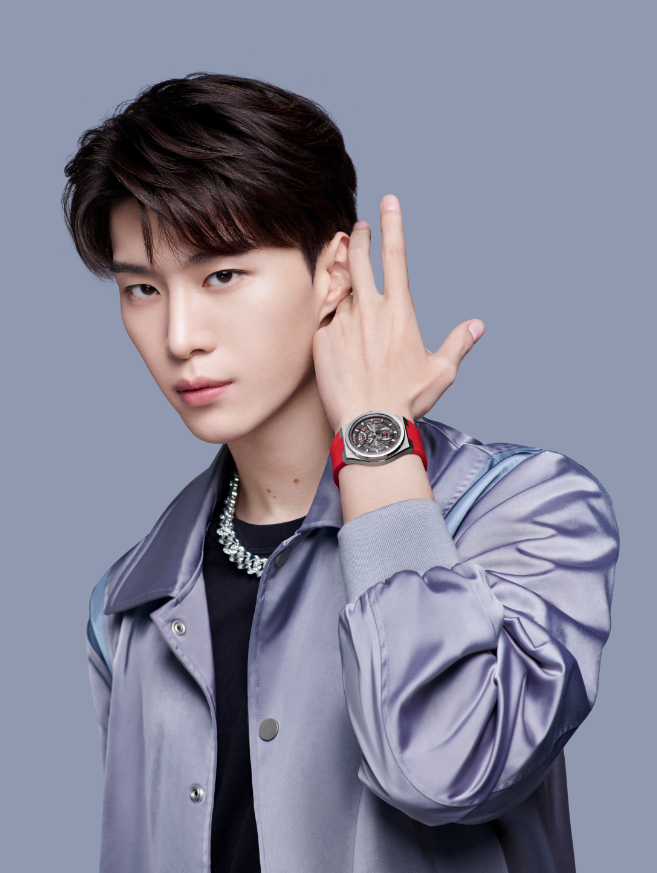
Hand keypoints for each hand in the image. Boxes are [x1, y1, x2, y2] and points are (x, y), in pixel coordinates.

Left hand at [313, 195, 483, 433]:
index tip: (388, 201)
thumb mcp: (441, 371)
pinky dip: (328, 312)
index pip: (395, 256)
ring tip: (344, 272)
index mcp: (399, 311)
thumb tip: (477, 326)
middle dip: (360, 236)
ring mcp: (341, 323)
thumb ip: (458, 343)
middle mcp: (368, 310)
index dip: (392, 224)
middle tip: (358, 226)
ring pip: (339, 287)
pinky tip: (332, 319)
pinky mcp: (321, 339)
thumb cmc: (408, 400)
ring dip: (342, 275)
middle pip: (360, 258)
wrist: (370, 424)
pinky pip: (324, 317)